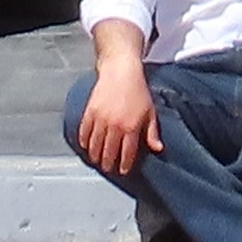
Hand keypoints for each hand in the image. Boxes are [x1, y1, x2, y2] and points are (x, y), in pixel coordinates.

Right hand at [77, 61, 159, 176]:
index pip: (126, 153)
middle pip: (108, 152)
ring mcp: (101, 119)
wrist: (121, 70)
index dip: (124, 165)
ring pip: (95, 145)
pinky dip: (84, 141)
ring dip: (95, 155)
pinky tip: (85, 146)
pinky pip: (84, 131)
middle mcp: (115, 125)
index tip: (122, 171)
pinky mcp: (90, 111)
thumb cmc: (138, 91)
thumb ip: (152, 132)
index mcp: (131, 127)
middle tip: (108, 168)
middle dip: (108, 163)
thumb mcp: (150, 111)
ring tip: (96, 161)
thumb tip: (158, 149)